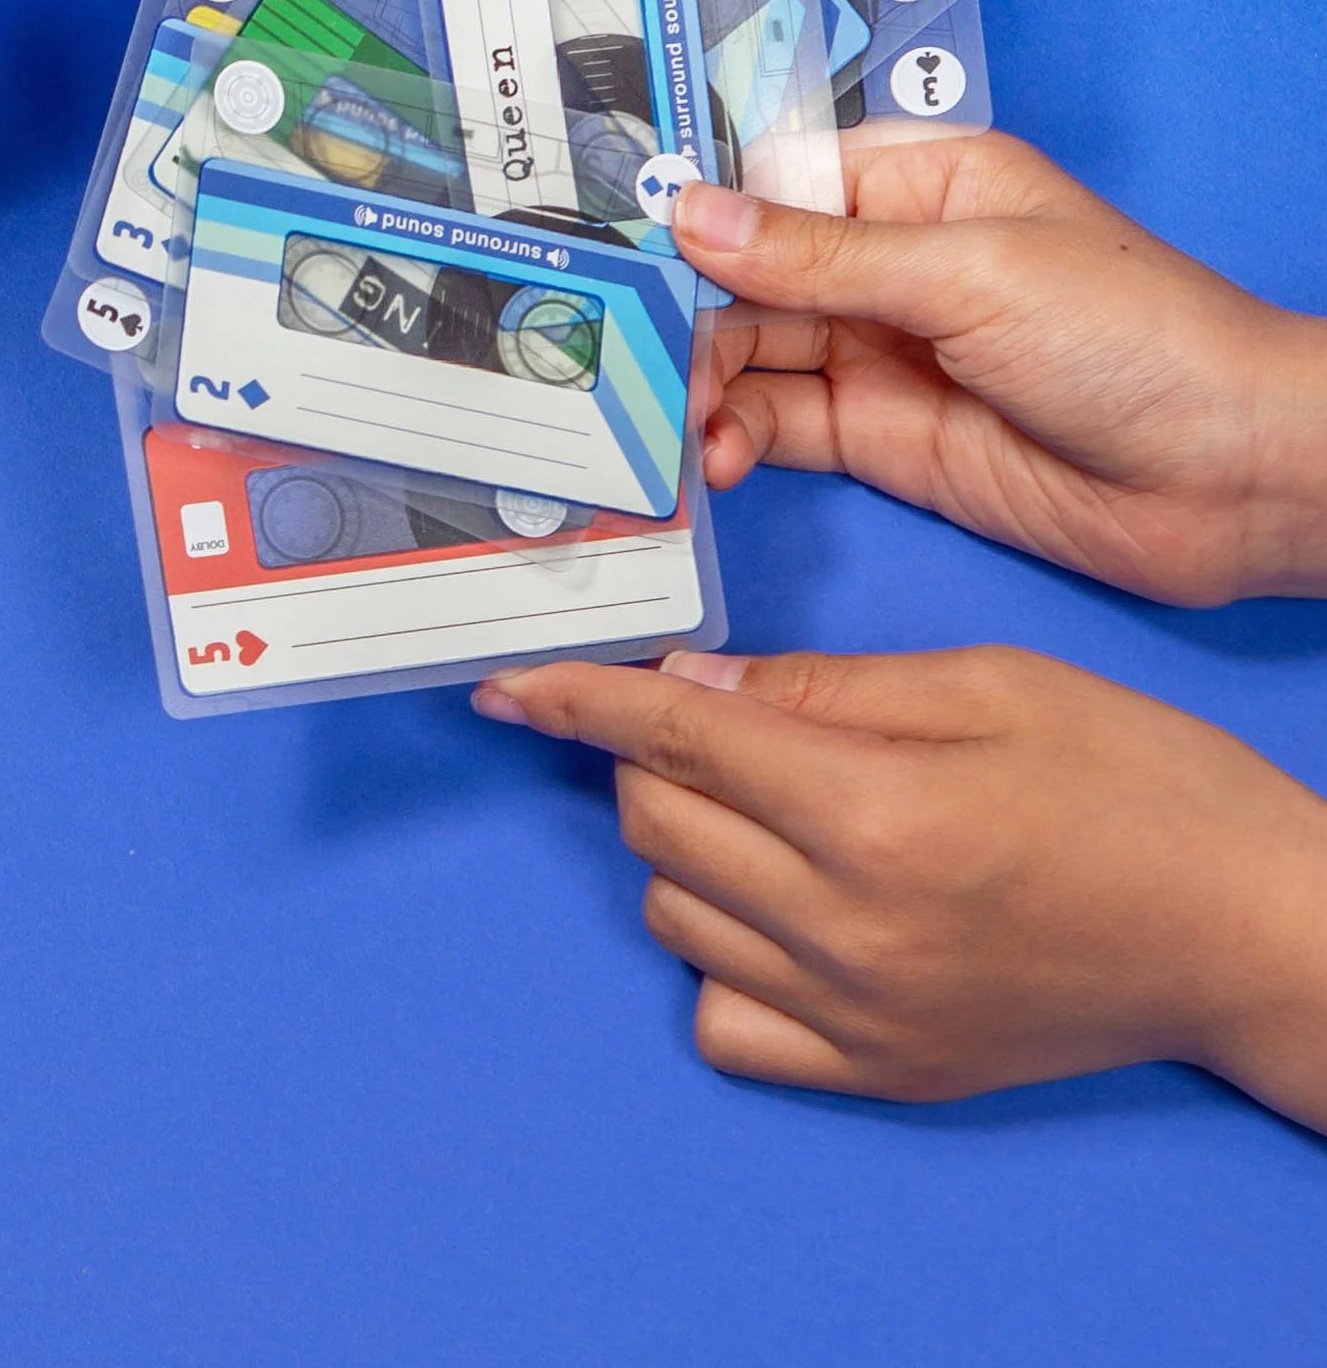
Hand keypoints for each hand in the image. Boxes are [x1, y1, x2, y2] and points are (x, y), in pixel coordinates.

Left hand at [474, 647, 1326, 1127]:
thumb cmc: (1135, 785)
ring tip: (782, 813)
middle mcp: (850, 926)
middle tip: (725, 727)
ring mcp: (858, 1015)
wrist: (1247, 934)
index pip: (673, 740)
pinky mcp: (877, 1074)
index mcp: (879, 811)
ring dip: (691, 844)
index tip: (509, 683)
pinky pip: (721, 1019)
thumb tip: (691, 684)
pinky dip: (721, 954)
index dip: (577, 700)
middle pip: (655, 820)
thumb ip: (826, 687)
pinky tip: (783, 910)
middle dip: (657, 755)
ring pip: (672, 909)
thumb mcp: (987, 686)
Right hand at [671, 131, 1326, 604]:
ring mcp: (877, 351)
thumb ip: (819, 256)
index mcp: (918, 182)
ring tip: (674, 422)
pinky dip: (730, 439)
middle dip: (679, 308)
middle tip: (616, 351)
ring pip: (744, 352)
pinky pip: (773, 425)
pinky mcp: (876, 438)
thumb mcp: (969, 273)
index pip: (773, 176)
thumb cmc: (1137, 339)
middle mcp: (886, 261)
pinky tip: (715, 459)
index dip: (695, 202)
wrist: (1234, 481)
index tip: (607, 232)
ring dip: (697, 384)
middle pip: (743, 271)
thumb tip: (690, 213)